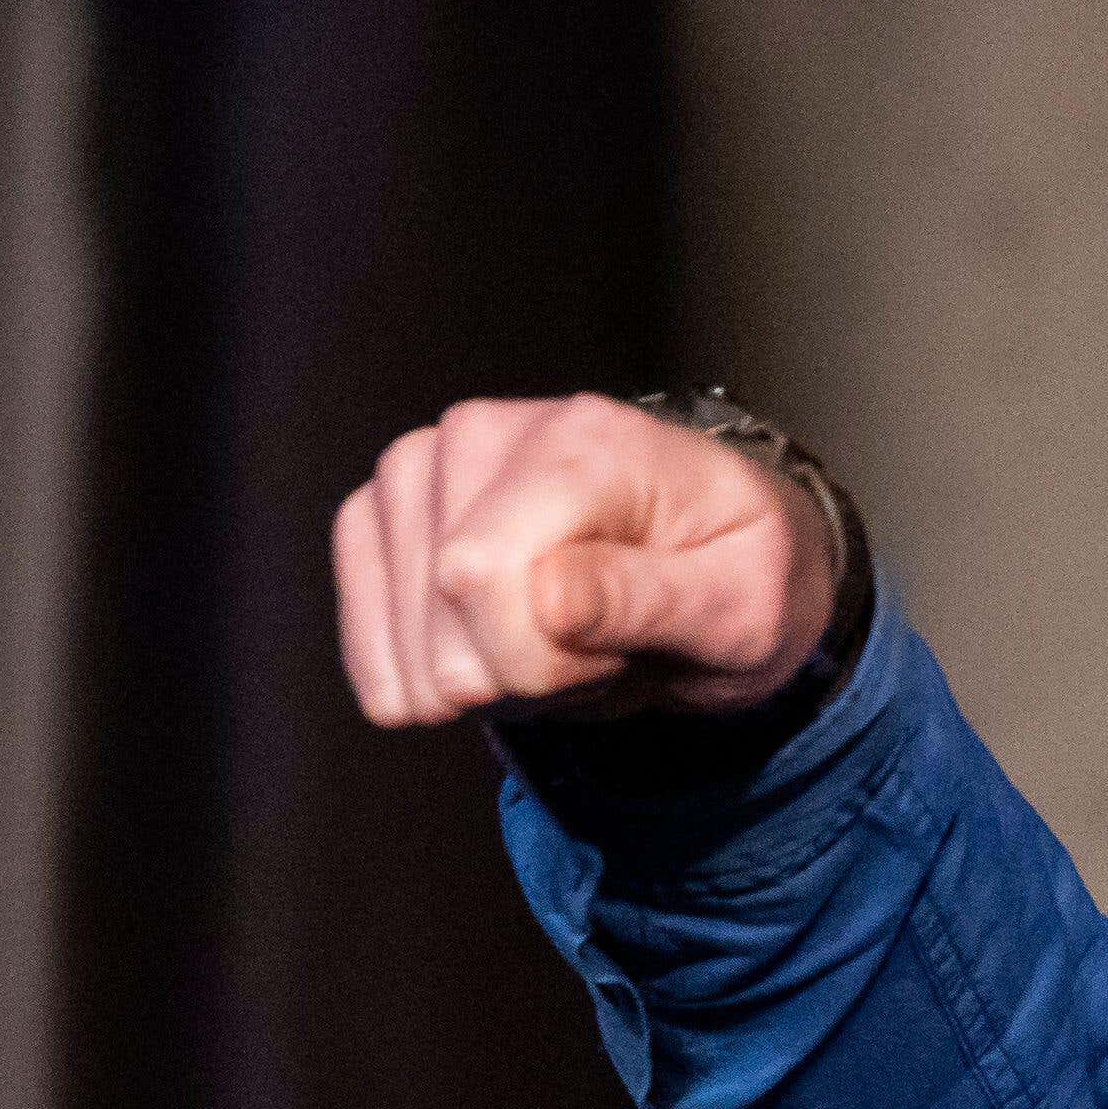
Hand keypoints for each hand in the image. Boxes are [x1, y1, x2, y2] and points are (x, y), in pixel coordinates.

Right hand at [330, 392, 837, 726]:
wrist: (720, 556)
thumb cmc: (741, 577)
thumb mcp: (741, 609)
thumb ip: (647, 601)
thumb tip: (547, 600)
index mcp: (586, 442)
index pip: (480, 574)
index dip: (535, 663)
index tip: (616, 658)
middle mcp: (487, 432)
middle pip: (440, 604)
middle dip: (520, 673)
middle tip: (600, 650)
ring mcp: (424, 462)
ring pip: (403, 629)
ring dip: (486, 676)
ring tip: (561, 641)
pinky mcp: (386, 508)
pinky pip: (366, 624)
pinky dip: (428, 674)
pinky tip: (493, 659)